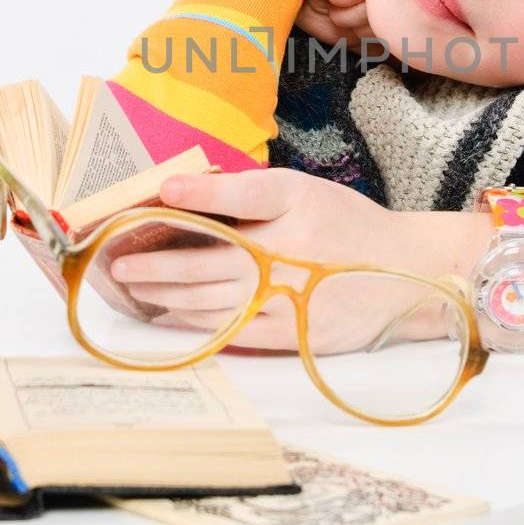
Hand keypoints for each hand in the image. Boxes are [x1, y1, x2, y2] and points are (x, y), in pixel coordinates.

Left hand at [105, 168, 443, 352]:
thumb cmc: (348, 225)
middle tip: (117, 263)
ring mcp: (290, 297)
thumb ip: (251, 193)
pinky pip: (233, 330)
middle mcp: (290, 252)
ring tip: (136, 288)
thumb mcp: (305, 192)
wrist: (406, 272)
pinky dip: (197, 324)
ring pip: (212, 300)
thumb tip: (185, 192)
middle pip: (208, 261)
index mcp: (296, 206)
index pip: (240, 194)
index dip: (199, 192)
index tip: (160, 192)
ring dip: (166, 295)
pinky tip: (171, 316)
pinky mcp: (294, 331)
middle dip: (155, 263)